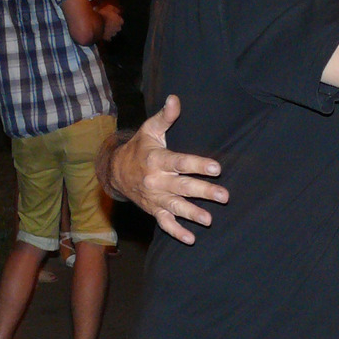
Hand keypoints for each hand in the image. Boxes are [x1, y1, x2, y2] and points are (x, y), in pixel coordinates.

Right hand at [100, 3, 123, 40]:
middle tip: (108, 21)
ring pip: (113, 32)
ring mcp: (113, 34)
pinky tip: (104, 33)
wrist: (96, 24)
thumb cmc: (103, 14)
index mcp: (120, 21)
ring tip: (104, 26)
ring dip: (110, 30)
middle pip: (117, 27)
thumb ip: (115, 9)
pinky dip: (107, 36)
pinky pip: (108, 37)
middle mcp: (118, 28)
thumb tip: (118, 11)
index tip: (112, 17)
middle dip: (114, 25)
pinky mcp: (107, 38)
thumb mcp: (109, 7)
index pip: (120, 20)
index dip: (116, 18)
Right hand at [106, 95, 227, 243]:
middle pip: (182, 187)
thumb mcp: (149, 130)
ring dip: (192, 214)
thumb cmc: (139, 148)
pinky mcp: (153, 210)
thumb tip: (176, 99)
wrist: (114, 171)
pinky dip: (176, 232)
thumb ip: (165, 117)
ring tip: (209, 220)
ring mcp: (155, 197)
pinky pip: (164, 223)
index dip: (197, 165)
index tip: (216, 167)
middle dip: (204, 192)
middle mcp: (156, 180)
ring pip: (175, 207)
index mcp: (156, 159)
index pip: (180, 162)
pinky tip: (191, 239)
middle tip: (224, 196)